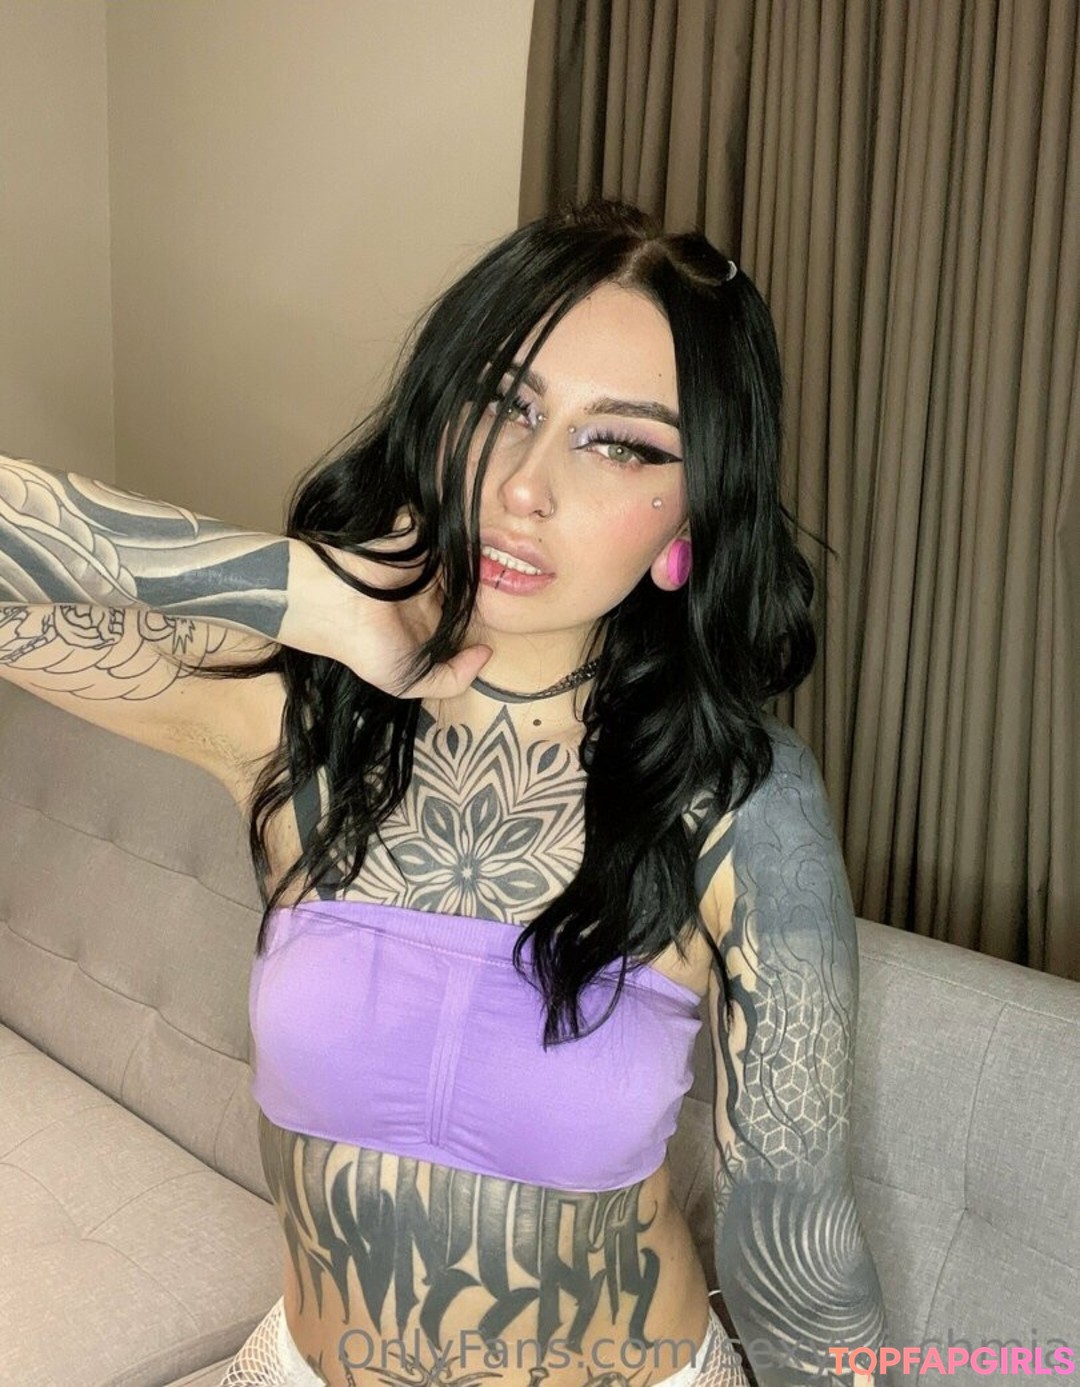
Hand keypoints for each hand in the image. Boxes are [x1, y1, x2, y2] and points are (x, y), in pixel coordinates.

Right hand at [296, 509, 492, 699]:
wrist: (334, 605)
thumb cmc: (367, 647)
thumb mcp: (410, 682)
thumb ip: (452, 679)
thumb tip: (486, 653)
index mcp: (427, 619)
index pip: (468, 614)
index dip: (486, 616)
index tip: (509, 617)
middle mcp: (428, 591)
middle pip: (472, 585)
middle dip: (490, 586)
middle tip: (513, 583)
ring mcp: (425, 562)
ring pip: (467, 559)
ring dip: (482, 560)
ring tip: (506, 563)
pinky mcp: (419, 536)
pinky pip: (452, 533)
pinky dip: (467, 537)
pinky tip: (483, 544)